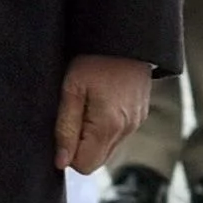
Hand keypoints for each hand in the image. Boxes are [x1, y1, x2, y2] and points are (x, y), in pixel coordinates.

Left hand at [56, 55, 151, 176]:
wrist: (126, 36)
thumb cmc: (94, 59)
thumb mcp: (71, 89)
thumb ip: (65, 128)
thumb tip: (61, 162)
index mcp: (109, 126)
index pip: (84, 166)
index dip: (68, 152)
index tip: (64, 126)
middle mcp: (127, 129)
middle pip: (97, 160)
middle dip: (80, 145)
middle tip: (74, 113)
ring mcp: (136, 123)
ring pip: (108, 148)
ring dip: (93, 135)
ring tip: (88, 103)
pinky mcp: (141, 114)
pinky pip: (118, 134)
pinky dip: (106, 126)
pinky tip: (101, 100)